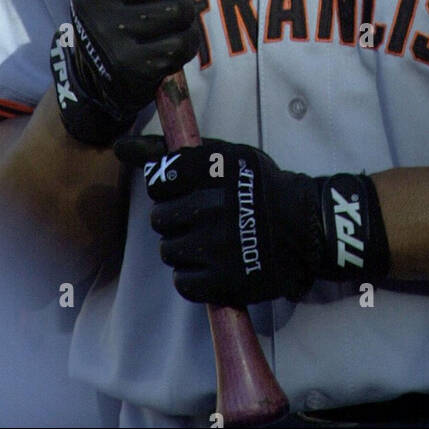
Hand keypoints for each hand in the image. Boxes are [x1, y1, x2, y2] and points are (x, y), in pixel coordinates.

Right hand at [50, 0, 200, 145]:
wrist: (97, 75)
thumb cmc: (117, 11)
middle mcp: (93, 2)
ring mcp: (110, 37)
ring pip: (181, 10)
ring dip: (187, 15)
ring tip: (172, 20)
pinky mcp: (131, 67)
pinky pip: (183, 43)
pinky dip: (187, 42)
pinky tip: (170, 43)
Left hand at [114, 135, 390, 306]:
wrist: (307, 228)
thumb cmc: (260, 187)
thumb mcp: (225, 157)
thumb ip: (174, 152)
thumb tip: (121, 146)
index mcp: (216, 168)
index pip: (160, 178)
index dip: (166, 187)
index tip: (180, 191)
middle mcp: (217, 205)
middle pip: (161, 218)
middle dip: (175, 219)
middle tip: (200, 219)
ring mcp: (221, 246)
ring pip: (169, 251)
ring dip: (184, 248)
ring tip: (210, 242)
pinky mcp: (226, 281)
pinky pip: (183, 282)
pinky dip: (195, 277)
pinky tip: (214, 264)